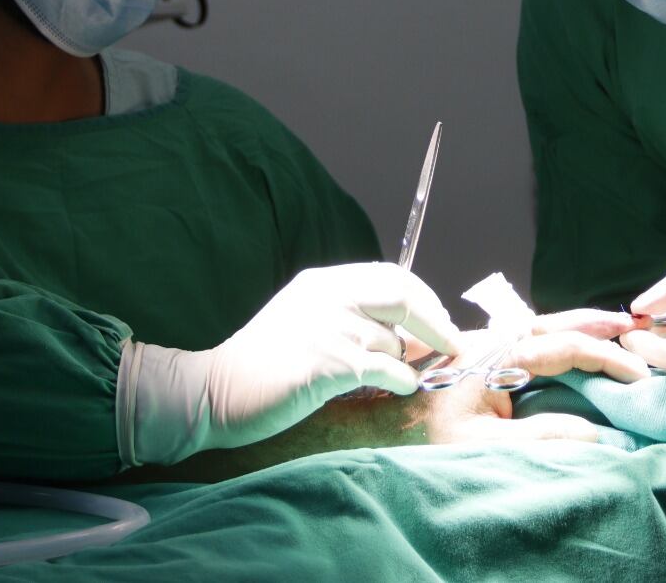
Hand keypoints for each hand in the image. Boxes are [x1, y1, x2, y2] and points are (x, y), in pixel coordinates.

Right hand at [121, 262, 463, 464]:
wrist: (214, 390)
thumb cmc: (264, 364)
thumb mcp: (307, 322)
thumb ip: (351, 318)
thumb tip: (412, 332)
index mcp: (323, 283)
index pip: (391, 275)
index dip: (425, 297)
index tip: (441, 319)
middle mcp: (327, 297)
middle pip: (402, 297)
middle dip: (436, 321)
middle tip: (451, 343)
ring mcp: (326, 329)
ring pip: (393, 340)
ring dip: (410, 360)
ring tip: (410, 374)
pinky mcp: (325, 364)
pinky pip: (384, 369)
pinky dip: (402, 379)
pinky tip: (401, 387)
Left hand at [425, 311, 649, 444]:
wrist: (380, 427)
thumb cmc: (424, 436)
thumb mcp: (485, 446)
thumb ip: (540, 438)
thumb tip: (592, 433)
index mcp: (500, 354)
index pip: (566, 346)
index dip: (607, 358)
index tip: (638, 374)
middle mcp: (496, 342)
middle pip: (558, 325)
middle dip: (599, 326)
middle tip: (636, 328)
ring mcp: (488, 348)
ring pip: (545, 330)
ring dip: (581, 329)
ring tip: (615, 330)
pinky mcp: (483, 360)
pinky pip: (530, 343)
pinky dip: (560, 342)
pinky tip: (574, 350)